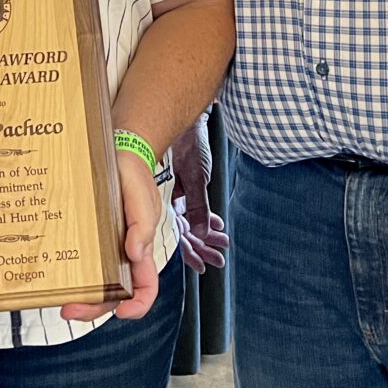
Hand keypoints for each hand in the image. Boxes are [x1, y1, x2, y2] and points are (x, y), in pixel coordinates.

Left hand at [61, 150, 161, 322]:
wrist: (118, 153)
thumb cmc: (136, 177)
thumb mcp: (145, 198)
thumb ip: (143, 226)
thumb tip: (135, 253)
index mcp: (141, 250)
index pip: (146, 287)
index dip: (137, 305)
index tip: (121, 311)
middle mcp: (120, 254)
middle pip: (111, 293)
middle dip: (92, 308)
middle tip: (69, 310)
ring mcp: (101, 247)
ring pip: (91, 282)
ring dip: (76, 295)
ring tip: (57, 298)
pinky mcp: (83, 235)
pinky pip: (76, 258)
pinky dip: (66, 270)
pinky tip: (51, 272)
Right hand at [171, 116, 228, 272]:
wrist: (186, 121)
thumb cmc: (186, 144)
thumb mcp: (196, 178)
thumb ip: (198, 206)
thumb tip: (202, 233)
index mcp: (166, 200)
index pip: (178, 235)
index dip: (190, 252)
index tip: (202, 266)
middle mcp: (169, 200)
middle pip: (185, 231)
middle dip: (202, 246)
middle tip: (218, 258)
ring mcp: (176, 193)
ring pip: (190, 221)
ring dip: (207, 233)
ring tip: (222, 242)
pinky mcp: (184, 186)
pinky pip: (193, 208)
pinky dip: (206, 217)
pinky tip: (216, 224)